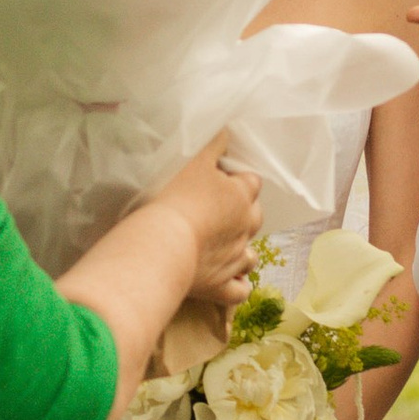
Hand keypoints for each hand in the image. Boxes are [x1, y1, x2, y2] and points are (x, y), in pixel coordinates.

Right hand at [163, 135, 261, 305]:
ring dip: (242, 250)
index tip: (217, 180)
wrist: (163, 244)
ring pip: (251, 255)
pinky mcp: (222, 287)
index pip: (251, 182)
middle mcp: (245, 228)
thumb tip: (227, 128)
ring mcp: (236, 260)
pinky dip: (237, 286)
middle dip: (243, 214)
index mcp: (241, 196)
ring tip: (224, 247)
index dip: (236, 181)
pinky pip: (240, 291)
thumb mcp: (194, 160)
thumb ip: (213, 143)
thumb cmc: (175, 197)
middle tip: (217, 212)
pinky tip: (228, 281)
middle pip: (256, 217)